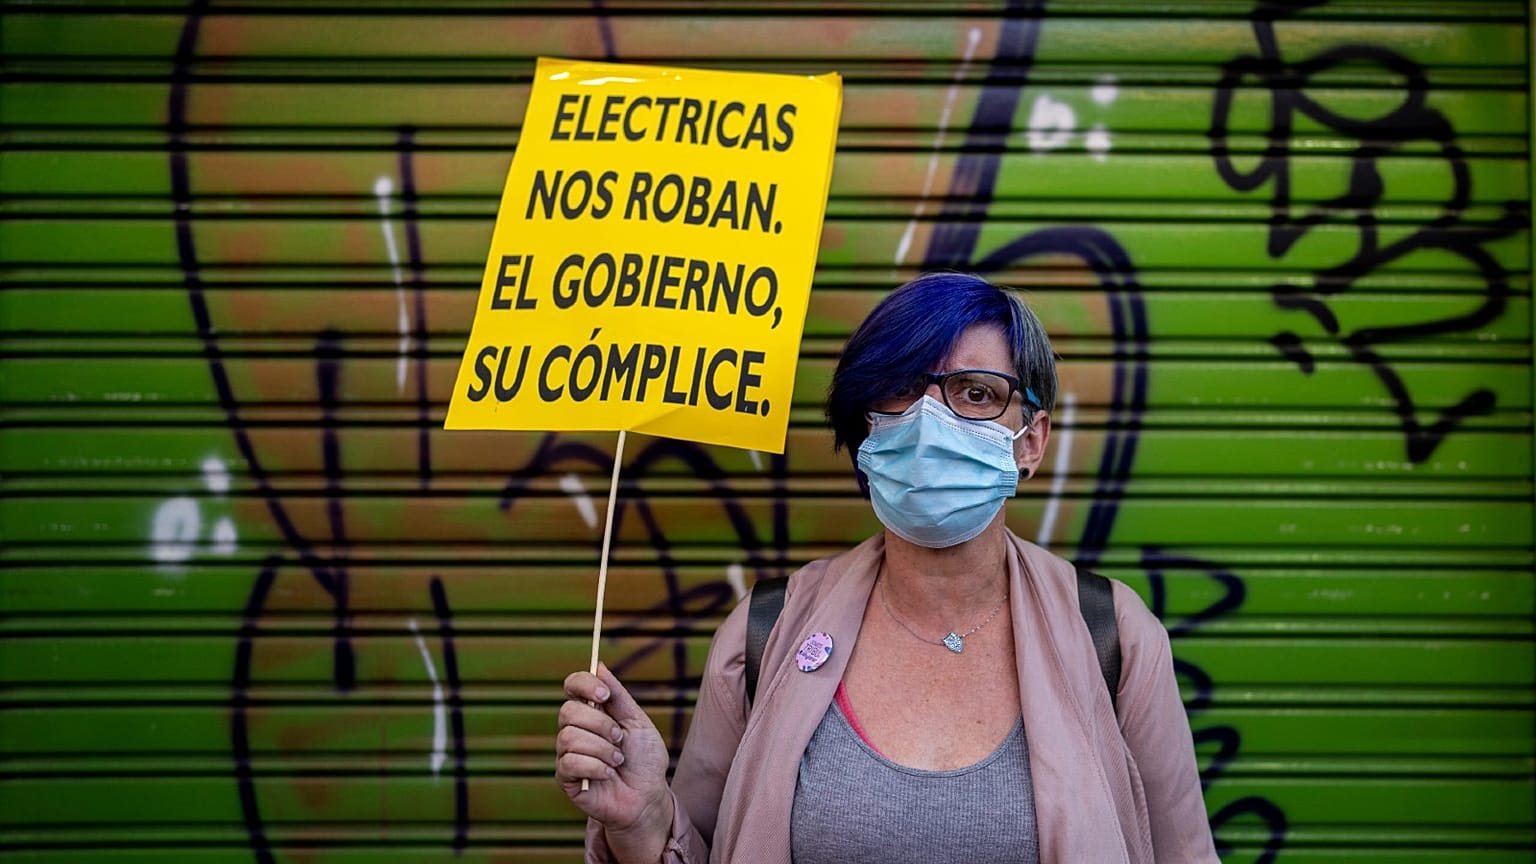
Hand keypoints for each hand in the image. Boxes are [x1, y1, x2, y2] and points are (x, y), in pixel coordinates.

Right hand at [557, 664, 672, 856]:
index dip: (584, 684)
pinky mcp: (565, 778)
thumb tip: (599, 665)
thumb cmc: (644, 760)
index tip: (605, 694)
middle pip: (567, 711)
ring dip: (602, 749)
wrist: (647, 796)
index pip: (572, 685)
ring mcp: (567, 753)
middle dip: (600, 724)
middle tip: (619, 737)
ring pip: (569, 737)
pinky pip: (569, 762)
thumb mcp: (637, 722)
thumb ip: (618, 695)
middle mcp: (575, 729)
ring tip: (618, 759)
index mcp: (592, 711)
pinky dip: (595, 767)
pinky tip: (607, 775)